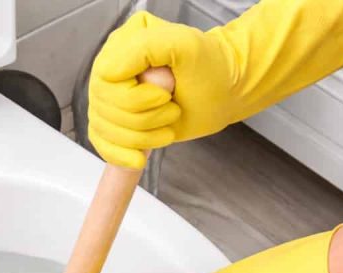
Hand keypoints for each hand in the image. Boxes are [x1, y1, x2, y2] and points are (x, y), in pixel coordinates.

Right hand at [88, 0, 342, 168]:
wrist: (240, 80)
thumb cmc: (220, 65)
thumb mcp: (185, 50)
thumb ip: (146, 51)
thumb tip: (121, 70)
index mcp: (123, 52)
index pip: (102, 87)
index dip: (133, 102)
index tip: (164, 101)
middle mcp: (117, 74)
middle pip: (105, 113)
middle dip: (146, 117)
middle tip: (176, 104)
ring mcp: (120, 100)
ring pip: (109, 134)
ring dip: (147, 133)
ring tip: (174, 115)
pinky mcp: (128, 122)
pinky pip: (111, 149)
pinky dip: (132, 153)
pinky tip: (154, 139)